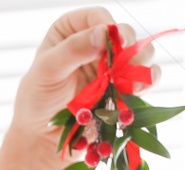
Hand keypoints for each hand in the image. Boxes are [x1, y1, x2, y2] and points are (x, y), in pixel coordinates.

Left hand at [0, 9, 159, 169]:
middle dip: (130, 48)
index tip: (116, 42)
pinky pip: (146, 79)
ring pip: (141, 54)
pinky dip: (147, 82)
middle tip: (125, 65)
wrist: (43, 137)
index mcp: (72, 30)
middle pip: (126, 34)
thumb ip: (72, 50)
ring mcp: (112, 66)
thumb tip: (102, 34)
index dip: (110, 27)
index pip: (98, 17)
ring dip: (141, 66)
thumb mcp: (46, 71)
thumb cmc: (36, 100)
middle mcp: (95, 44)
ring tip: (131, 83)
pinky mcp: (123, 88)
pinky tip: (138, 90)